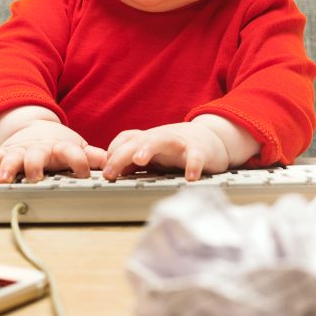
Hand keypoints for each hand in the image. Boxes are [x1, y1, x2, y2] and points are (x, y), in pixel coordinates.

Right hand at [0, 120, 106, 182]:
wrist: (37, 129)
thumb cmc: (60, 147)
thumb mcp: (79, 149)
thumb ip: (94, 156)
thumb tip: (112, 162)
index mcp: (60, 148)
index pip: (72, 153)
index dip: (79, 161)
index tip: (84, 173)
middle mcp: (38, 149)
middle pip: (37, 156)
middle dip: (35, 165)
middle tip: (35, 177)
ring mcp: (19, 151)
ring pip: (10, 158)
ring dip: (6, 168)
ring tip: (2, 179)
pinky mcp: (3, 153)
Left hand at [102, 122, 230, 180]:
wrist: (211, 139)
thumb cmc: (177, 149)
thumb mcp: (153, 155)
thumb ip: (134, 162)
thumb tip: (114, 173)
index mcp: (148, 140)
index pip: (125, 140)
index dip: (112, 153)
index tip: (105, 172)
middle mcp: (160, 138)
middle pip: (138, 140)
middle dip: (121, 154)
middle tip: (110, 173)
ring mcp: (180, 142)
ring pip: (162, 139)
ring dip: (149, 147)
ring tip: (139, 160)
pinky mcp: (200, 150)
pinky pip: (195, 156)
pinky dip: (193, 165)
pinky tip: (190, 178)